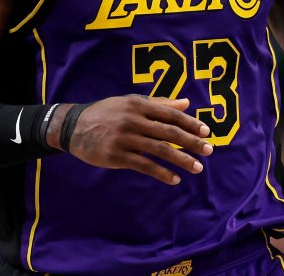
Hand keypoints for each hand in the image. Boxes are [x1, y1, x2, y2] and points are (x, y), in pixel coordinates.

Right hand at [63, 96, 213, 184]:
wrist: (74, 127)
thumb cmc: (107, 113)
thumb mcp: (130, 103)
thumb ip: (159, 104)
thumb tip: (186, 103)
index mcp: (139, 105)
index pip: (171, 114)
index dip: (191, 123)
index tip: (207, 132)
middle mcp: (133, 120)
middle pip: (169, 133)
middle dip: (192, 142)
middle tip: (209, 150)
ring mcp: (125, 139)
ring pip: (160, 151)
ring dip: (182, 160)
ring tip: (197, 168)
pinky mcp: (117, 156)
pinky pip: (145, 166)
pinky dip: (162, 173)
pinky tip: (174, 179)